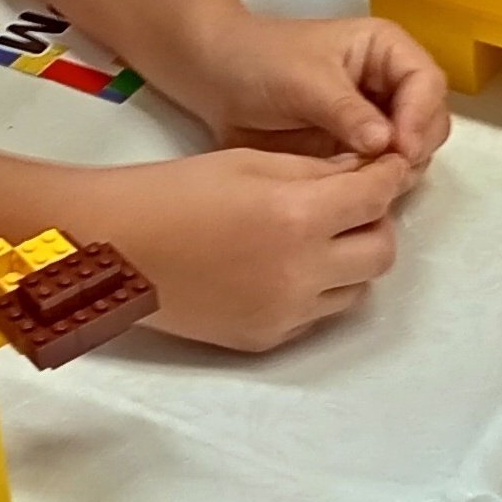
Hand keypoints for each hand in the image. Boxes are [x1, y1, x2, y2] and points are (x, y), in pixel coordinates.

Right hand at [76, 147, 417, 350]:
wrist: (113, 248)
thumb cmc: (172, 192)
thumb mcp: (249, 162)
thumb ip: (315, 171)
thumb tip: (363, 173)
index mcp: (298, 218)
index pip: (376, 198)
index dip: (388, 177)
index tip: (386, 168)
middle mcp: (301, 273)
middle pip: (381, 253)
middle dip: (376, 222)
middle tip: (352, 204)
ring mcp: (286, 314)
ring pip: (356, 290)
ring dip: (350, 261)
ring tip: (316, 237)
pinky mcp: (266, 339)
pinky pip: (317, 315)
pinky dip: (316, 289)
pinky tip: (283, 266)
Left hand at [186, 13, 452, 166]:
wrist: (215, 80)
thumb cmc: (259, 62)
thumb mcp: (303, 79)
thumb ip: (346, 110)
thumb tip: (386, 144)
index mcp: (385, 50)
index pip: (427, 82)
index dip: (421, 116)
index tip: (400, 148)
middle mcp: (389, 84)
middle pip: (430, 120)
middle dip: (415, 147)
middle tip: (387, 173)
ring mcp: (375, 121)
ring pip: (412, 152)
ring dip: (398, 170)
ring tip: (367, 183)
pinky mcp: (356, 152)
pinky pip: (381, 172)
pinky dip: (376, 184)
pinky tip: (353, 192)